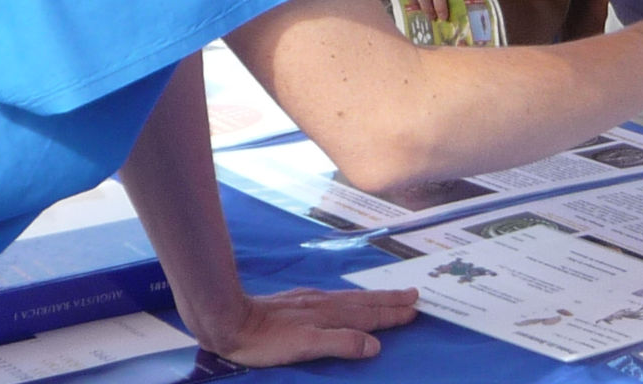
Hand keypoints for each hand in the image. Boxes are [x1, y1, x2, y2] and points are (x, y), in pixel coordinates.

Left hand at [184, 286, 418, 366]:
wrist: (228, 320)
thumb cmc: (264, 341)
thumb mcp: (304, 346)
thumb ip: (340, 343)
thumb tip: (375, 346)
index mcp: (329, 315)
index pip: (369, 315)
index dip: (392, 315)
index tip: (414, 310)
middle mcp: (324, 304)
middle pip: (365, 303)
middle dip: (390, 301)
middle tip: (414, 295)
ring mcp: (310, 301)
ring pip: (351, 299)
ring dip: (374, 298)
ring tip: (392, 295)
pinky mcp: (296, 301)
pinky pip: (335, 298)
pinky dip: (351, 299)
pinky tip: (346, 300)